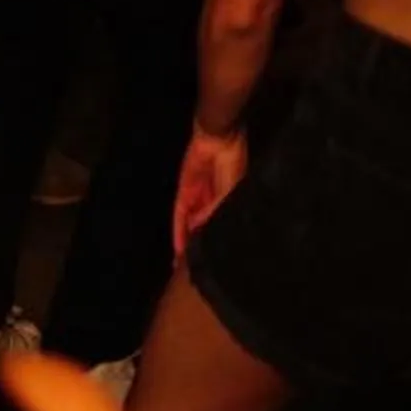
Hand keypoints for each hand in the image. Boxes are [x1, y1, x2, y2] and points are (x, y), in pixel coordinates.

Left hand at [172, 125, 247, 256]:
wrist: (218, 138)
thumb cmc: (232, 162)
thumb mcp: (230, 190)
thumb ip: (216, 210)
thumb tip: (204, 231)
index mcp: (226, 198)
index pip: (218, 225)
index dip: (217, 242)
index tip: (218, 264)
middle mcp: (210, 200)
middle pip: (202, 228)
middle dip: (200, 247)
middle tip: (197, 272)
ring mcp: (196, 196)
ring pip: (189, 225)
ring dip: (187, 243)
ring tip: (185, 266)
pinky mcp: (184, 192)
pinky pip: (180, 215)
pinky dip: (178, 231)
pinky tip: (178, 248)